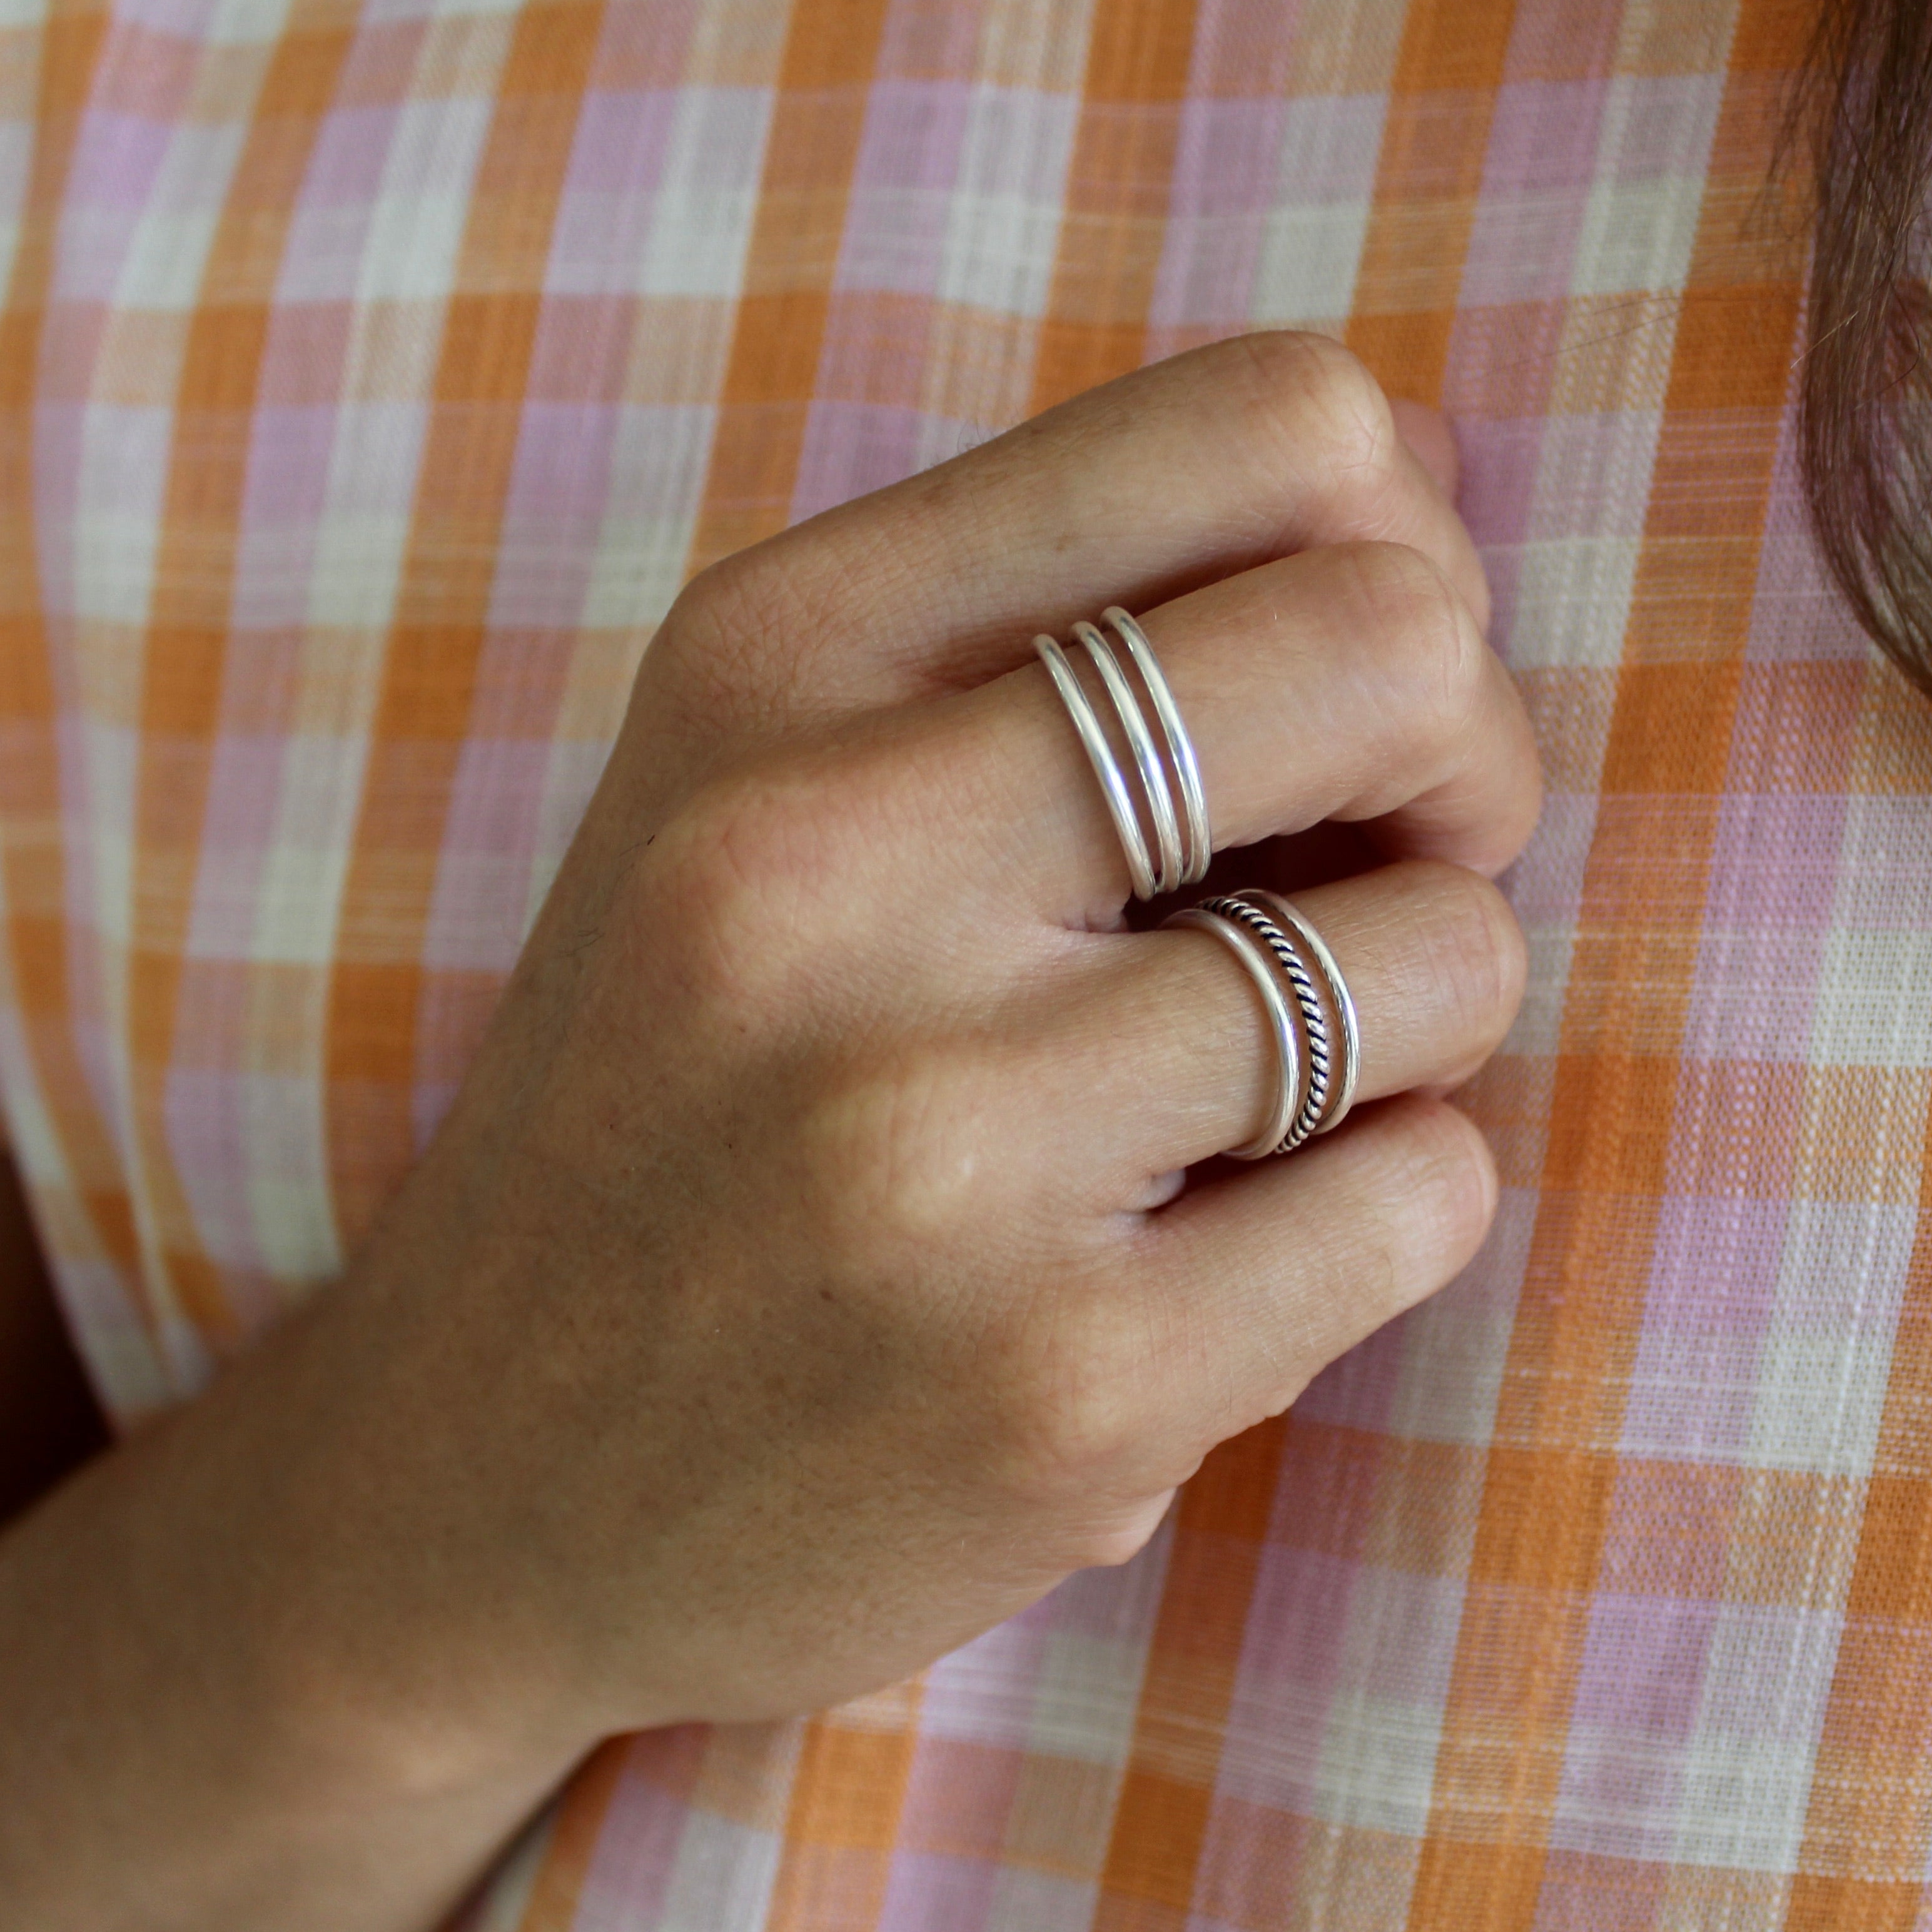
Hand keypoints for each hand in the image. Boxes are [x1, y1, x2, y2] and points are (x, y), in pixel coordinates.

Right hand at [282, 334, 1540, 1761]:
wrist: (470, 1508)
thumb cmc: (689, 1110)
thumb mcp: (770, 784)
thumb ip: (1055, 618)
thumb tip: (1427, 465)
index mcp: (775, 655)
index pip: (1278, 423)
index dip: (1397, 554)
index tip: (1329, 706)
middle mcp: (827, 859)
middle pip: (1399, 645)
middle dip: (1461, 770)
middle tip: (1361, 892)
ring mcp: (935, 1137)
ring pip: (1448, 952)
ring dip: (1409, 1032)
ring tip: (1244, 1108)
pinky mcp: (1058, 1387)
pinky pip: (1430, 1196)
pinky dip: (1380, 1217)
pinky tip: (1217, 1262)